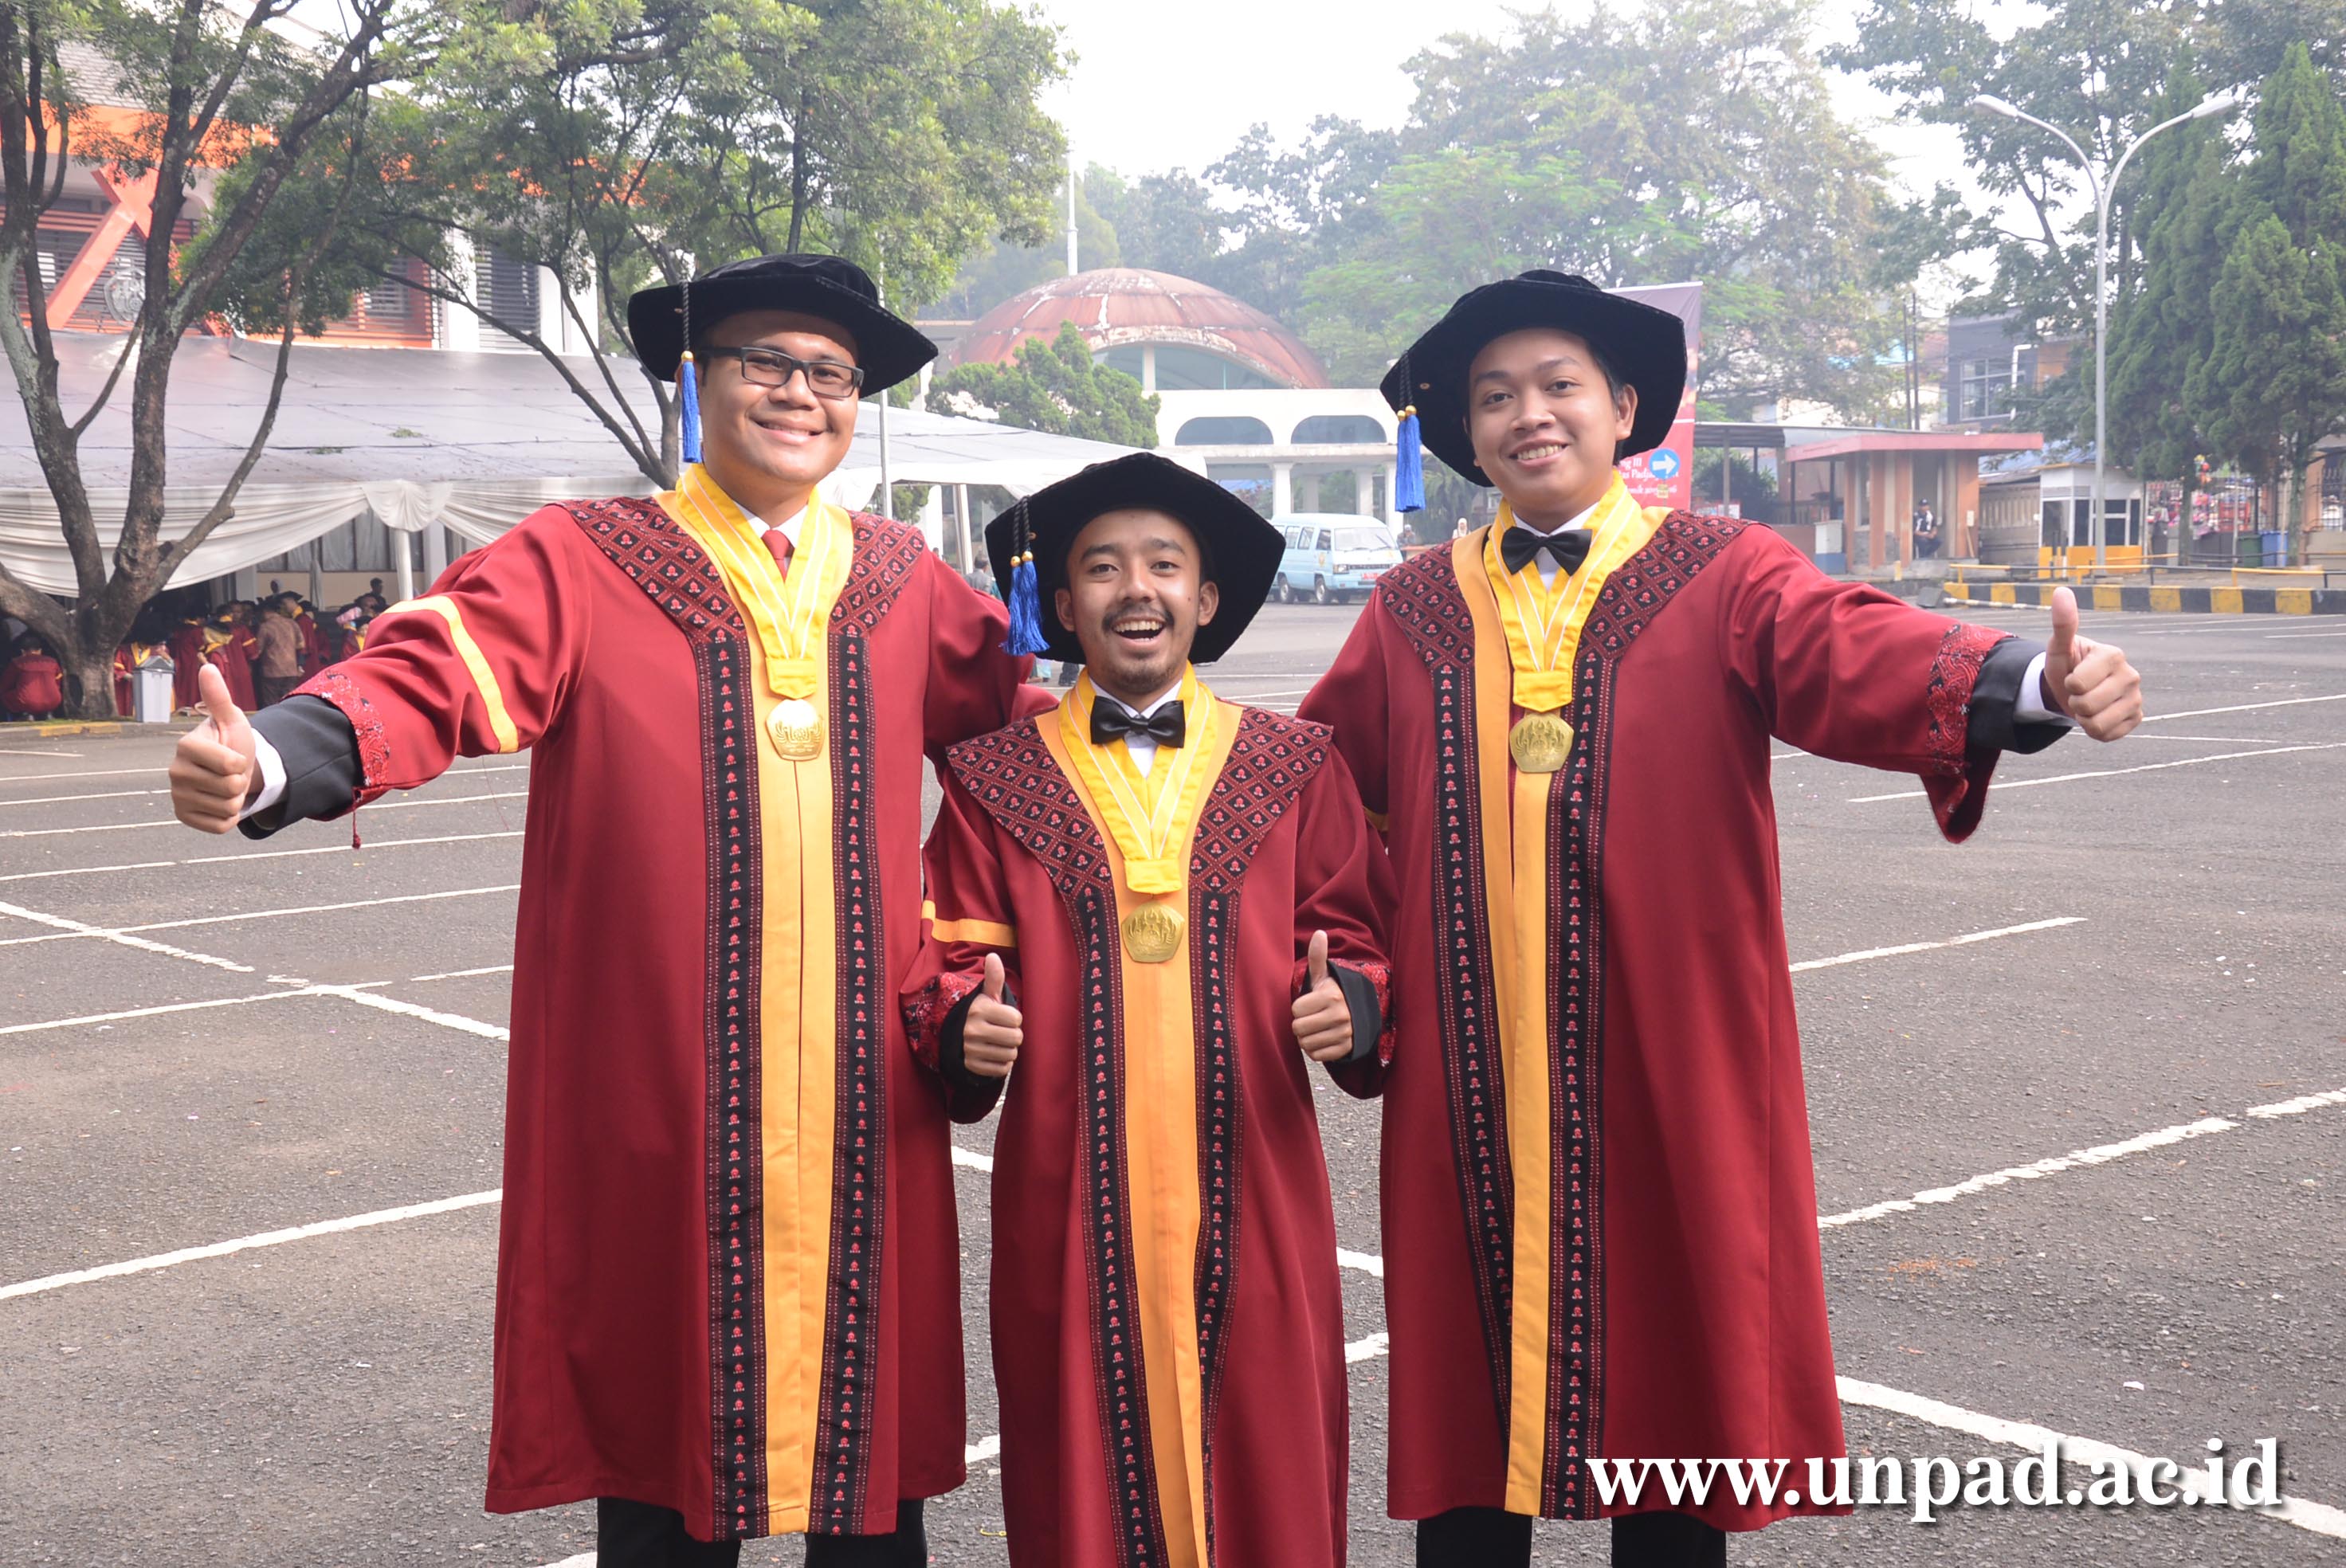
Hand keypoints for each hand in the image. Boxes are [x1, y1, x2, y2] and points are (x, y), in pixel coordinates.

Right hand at [168, 664, 258, 833]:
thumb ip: (219, 697)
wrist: (229, 770)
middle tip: (230, 773)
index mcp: (186, 747)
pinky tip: (219, 802)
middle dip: (240, 782)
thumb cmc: (230, 742)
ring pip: (228, 808)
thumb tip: (208, 667)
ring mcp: (177, 797)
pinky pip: (220, 826)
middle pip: (232, 788)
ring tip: (225, 786)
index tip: (232, 755)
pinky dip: (228, 818)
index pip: (231, 765)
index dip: (241, 761)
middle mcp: (175, 772)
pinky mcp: (183, 817)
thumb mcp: (231, 720)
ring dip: (235, 799)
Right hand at [960, 952, 1022, 1078]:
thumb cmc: (977, 1012)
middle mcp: (973, 1030)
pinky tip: (994, 1054)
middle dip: (1013, 1035)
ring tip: (998, 1042)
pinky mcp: (971, 1065)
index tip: (1004, 1017)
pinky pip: (1001, 1069)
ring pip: (1010, 1055)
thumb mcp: (983, 994)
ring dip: (1008, 1050)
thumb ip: (993, 977)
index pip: (1016, 1018)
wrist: (952, 1034)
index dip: (1014, 1018)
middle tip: (1003, 1031)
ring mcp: (971, 1049)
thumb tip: (993, 955)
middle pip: (1016, 1038)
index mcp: (979, 1010)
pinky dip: (1002, 1064)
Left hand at [1292, 930, 1353, 1062]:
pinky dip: (1315, 1049)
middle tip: (1311, 1018)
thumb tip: (1319, 933)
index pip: (1295, 1010)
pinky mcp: (1345, 1049)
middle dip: (1301, 1024)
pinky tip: (1323, 1038)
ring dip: (1307, 1038)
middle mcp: (1340, 1016)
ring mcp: (1345, 1034)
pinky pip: (1316, 1055)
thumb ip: (1317, 957)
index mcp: (1332, 997)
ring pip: (1305, 1044)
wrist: (1358, 1015)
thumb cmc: (1332, 995)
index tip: (1309, 1004)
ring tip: (1317, 1028)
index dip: (1299, 1008)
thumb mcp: (1325, 977)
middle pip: (1298, 1029)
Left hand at [2043, 587, 2143, 740]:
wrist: (2073, 689)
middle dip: (2074, 702)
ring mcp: (2137, 698)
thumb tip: (2061, 591)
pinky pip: (2108, 735)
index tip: (2073, 676)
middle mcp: (2131, 675)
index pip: (2077, 684)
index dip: (2068, 684)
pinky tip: (2098, 715)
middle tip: (2078, 692)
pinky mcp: (2136, 718)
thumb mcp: (2059, 647)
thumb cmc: (2067, 664)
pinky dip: (2095, 730)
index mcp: (2114, 655)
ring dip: (2083, 718)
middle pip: (2087, 706)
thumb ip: (2063, 623)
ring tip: (2087, 703)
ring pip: (2097, 724)